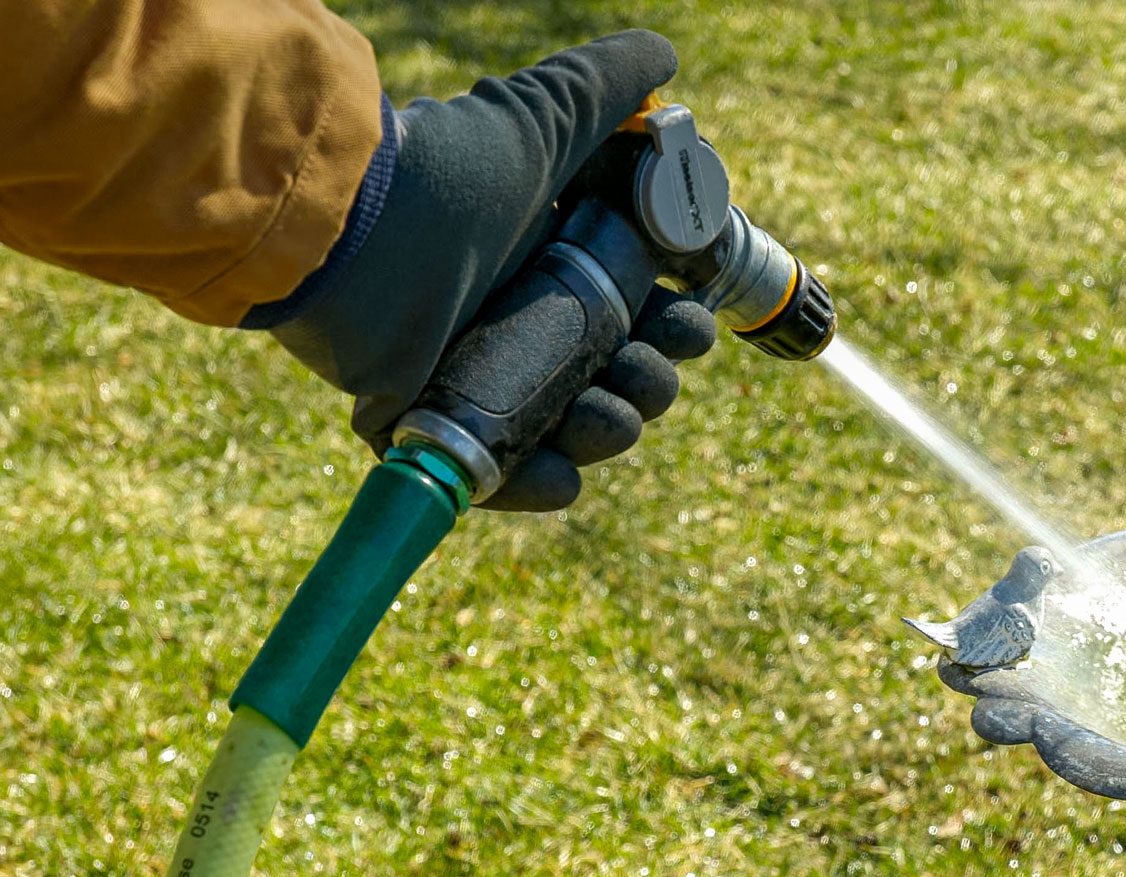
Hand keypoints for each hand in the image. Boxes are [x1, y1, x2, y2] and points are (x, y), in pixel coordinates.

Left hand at [259, 31, 714, 509]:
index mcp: (558, 266)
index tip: (689, 316)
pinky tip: (564, 475)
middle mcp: (524, 323)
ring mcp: (479, 376)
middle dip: (651, 382)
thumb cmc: (448, 171)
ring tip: (600, 412)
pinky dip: (538, 485)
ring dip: (610, 431)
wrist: (350, 224)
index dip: (678, 323)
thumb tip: (666, 55)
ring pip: (574, 428)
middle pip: (621, 378)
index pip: (643, 313)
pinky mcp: (431, 421)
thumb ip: (608, 86)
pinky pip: (499, 475)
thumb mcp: (540, 118)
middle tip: (644, 365)